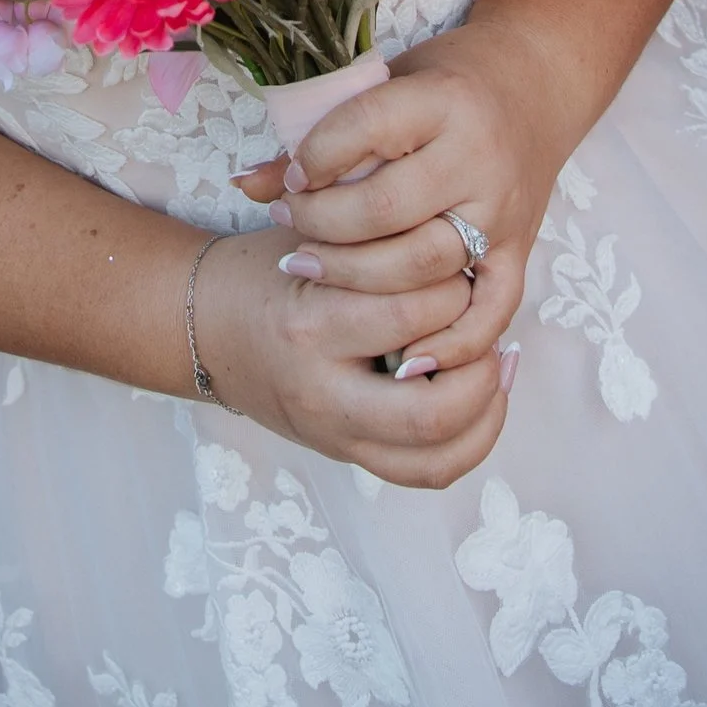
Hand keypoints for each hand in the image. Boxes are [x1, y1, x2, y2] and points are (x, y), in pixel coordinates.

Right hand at [193, 221, 517, 489]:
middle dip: (477, 363)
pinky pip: (427, 471)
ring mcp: (336, 434)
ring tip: (496, 361)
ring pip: (437, 452)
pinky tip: (486, 397)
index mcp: (311, 324)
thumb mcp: (312, 238)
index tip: (465, 259)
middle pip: (432, 407)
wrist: (209, 328)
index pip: (411, 312)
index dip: (455, 283)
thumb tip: (459, 235)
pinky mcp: (348, 454)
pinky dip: (470, 441)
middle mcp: (324, 392)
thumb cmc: (268, 273)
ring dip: (484, 408)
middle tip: (487, 317)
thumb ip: (376, 238)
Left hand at [236, 37, 550, 391]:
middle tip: (291, 226)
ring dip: (358, 276)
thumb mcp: (388, 84)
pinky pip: (488, 312)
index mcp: (443, 100)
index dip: (315, 157)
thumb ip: (323, 131)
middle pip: (387, 209)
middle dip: (324, 225)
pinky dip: (447, 344)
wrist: (536, 85)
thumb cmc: (448, 81)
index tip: (292, 175)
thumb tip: (246, 183)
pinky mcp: (521, 251)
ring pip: (425, 264)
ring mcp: (503, 210)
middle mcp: (478, 157)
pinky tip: (401, 354)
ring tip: (315, 266)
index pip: (366, 129)